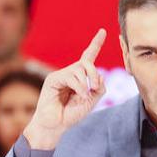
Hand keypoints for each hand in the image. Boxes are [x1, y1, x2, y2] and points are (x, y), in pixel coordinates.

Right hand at [23, 29, 107, 149]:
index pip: (88, 57)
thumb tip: (99, 76)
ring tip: (84, 95)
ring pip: (80, 68)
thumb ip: (99, 88)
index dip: (95, 44)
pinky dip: (79, 86)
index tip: (103, 31)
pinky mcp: (53, 79)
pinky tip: (79, 94)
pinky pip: (71, 76)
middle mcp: (70, 74)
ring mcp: (61, 75)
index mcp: (80, 78)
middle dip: (94, 72)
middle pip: (87, 62)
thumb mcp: (91, 102)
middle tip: (95, 86)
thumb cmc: (70, 115)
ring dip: (87, 81)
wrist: (55, 125)